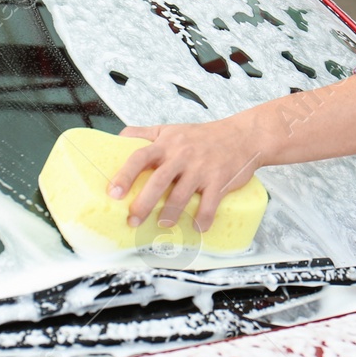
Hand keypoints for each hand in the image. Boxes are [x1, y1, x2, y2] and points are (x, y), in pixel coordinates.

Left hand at [109, 119, 263, 232]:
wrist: (242, 136)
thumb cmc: (202, 136)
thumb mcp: (171, 129)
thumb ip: (144, 133)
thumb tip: (117, 137)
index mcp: (167, 144)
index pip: (140, 157)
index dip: (125, 175)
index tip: (113, 193)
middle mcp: (182, 156)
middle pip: (158, 181)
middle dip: (143, 203)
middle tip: (132, 220)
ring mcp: (202, 169)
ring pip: (182, 195)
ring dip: (170, 214)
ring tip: (162, 224)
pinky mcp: (220, 181)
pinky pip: (210, 204)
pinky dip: (202, 219)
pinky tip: (196, 227)